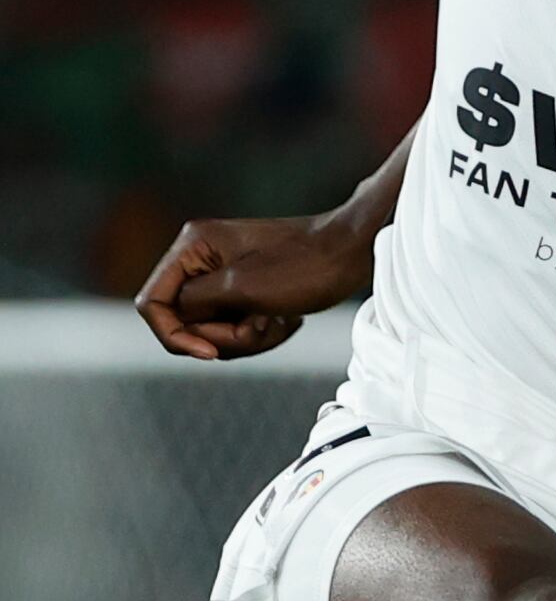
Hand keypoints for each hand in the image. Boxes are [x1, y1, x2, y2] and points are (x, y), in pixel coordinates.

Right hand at [135, 213, 373, 360]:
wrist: (357, 252)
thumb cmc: (306, 265)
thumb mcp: (243, 288)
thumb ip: (197, 304)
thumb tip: (174, 317)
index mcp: (193, 247)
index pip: (153, 303)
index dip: (175, 335)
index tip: (211, 353)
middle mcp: (202, 258)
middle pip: (185, 321)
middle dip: (223, 336)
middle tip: (262, 324)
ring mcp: (224, 276)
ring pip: (213, 329)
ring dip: (246, 337)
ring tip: (278, 322)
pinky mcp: (248, 291)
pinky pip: (237, 327)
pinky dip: (261, 333)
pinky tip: (288, 321)